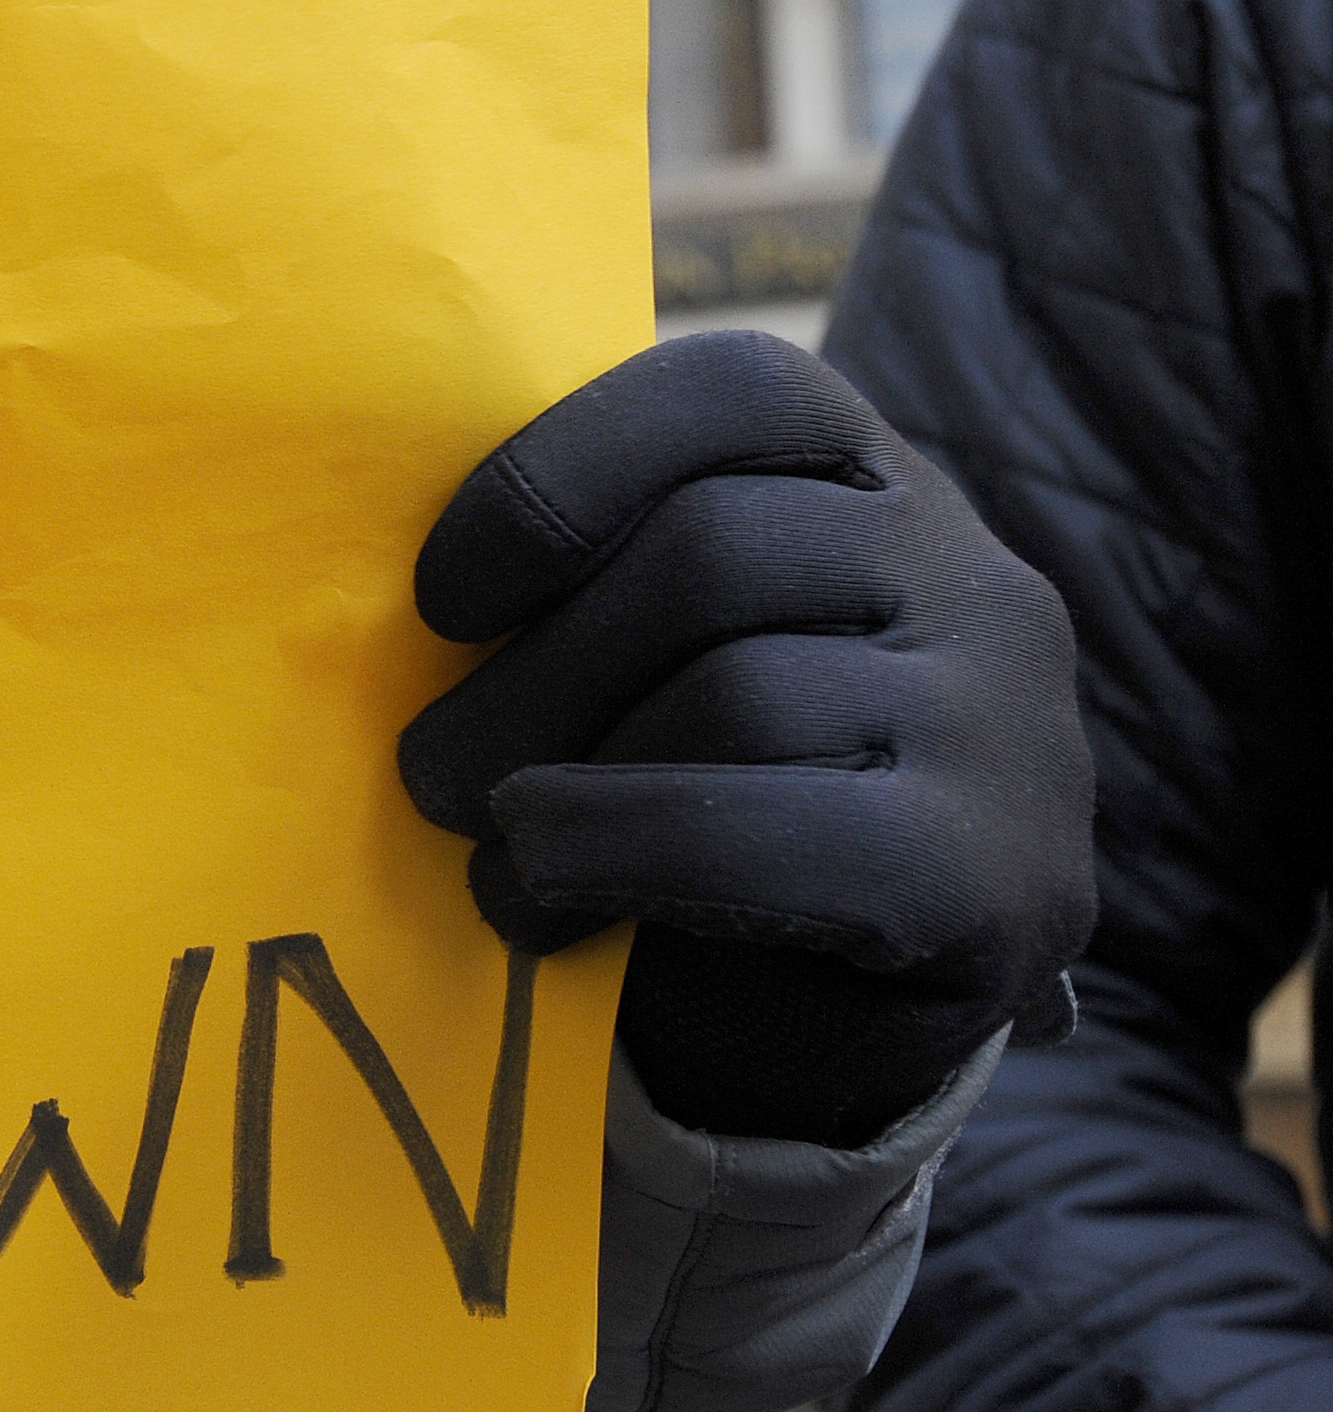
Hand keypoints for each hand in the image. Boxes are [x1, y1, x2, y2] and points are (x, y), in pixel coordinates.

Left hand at [398, 331, 1091, 1146]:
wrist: (855, 1019)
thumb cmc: (713, 797)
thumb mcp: (657, 654)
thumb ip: (589, 582)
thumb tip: (407, 602)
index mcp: (873, 479)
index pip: (730, 392)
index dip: (559, 475)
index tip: (442, 599)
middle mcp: (969, 573)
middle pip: (710, 552)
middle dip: (531, 669)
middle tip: (430, 768)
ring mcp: (1004, 722)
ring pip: (735, 693)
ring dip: (561, 782)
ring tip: (488, 848)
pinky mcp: (996, 874)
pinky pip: (765, 833)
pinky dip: (619, 848)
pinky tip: (544, 881)